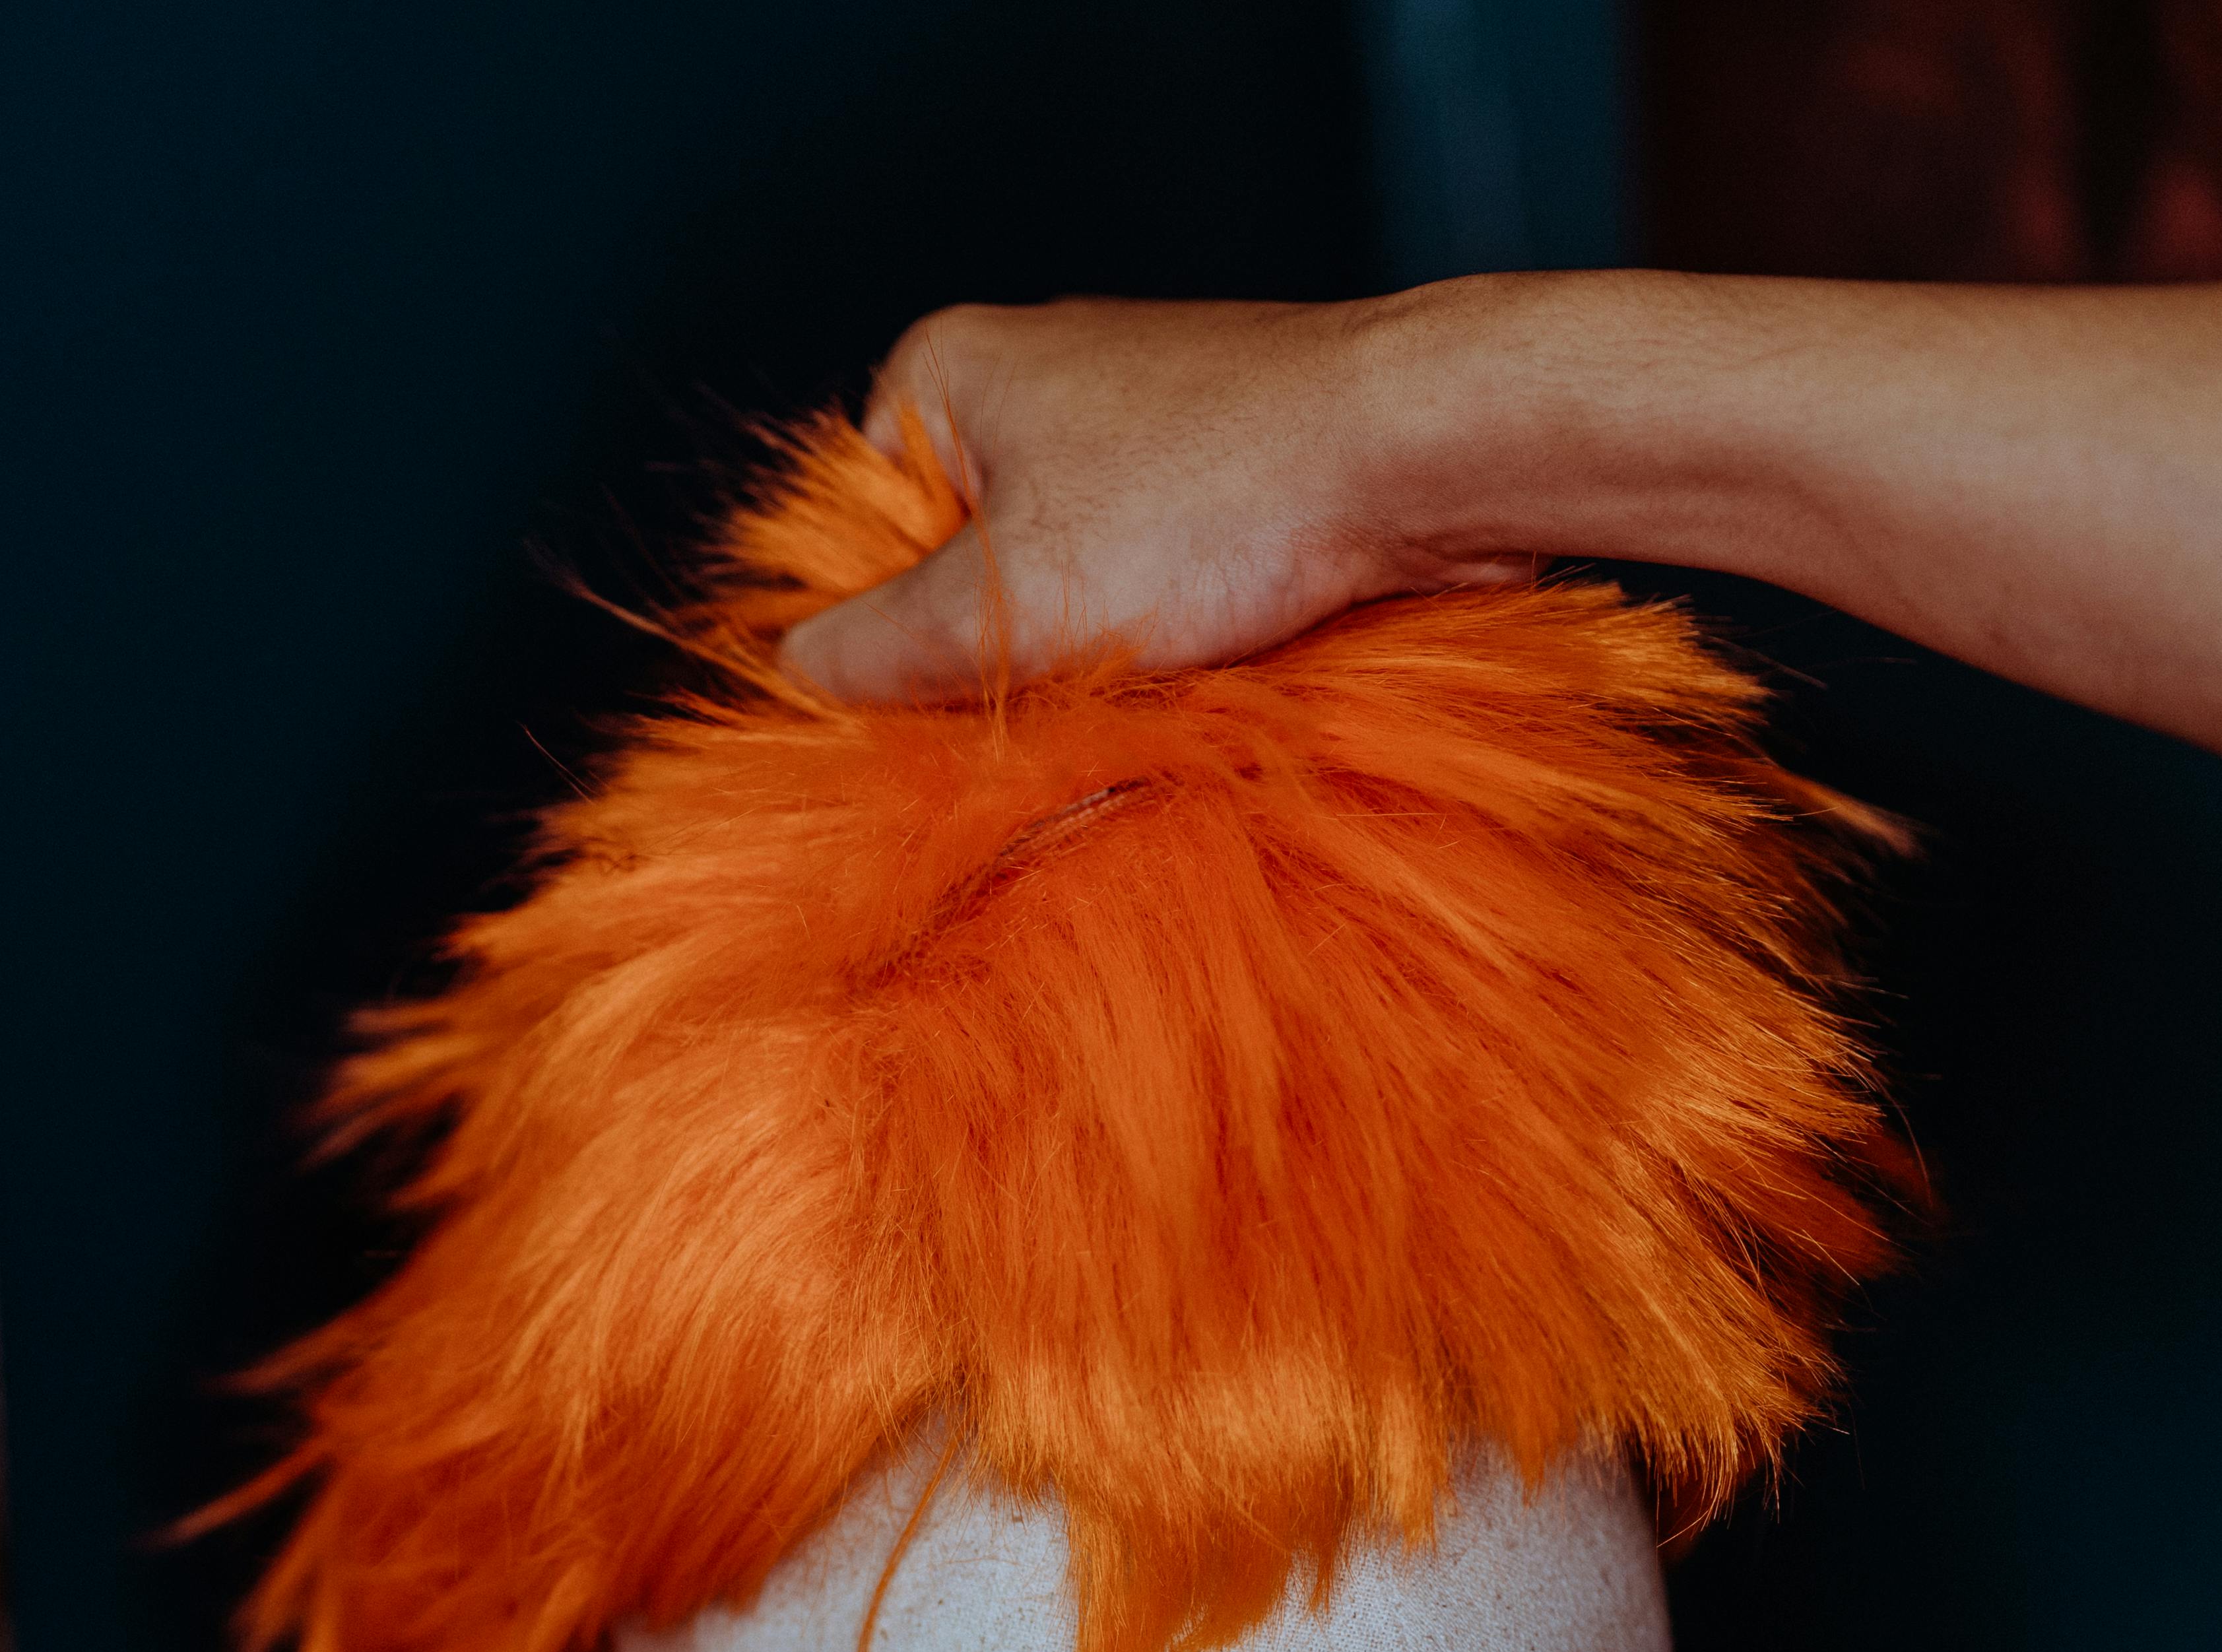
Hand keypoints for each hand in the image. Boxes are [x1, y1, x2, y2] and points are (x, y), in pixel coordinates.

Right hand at [777, 295, 1535, 703]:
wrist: (1430, 453)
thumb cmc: (1220, 497)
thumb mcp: (1005, 606)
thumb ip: (874, 649)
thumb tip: (791, 676)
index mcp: (946, 372)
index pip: (847, 530)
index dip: (876, 632)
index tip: (919, 703)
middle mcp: (1034, 377)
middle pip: (954, 563)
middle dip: (988, 652)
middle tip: (1029, 709)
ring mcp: (1135, 421)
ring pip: (1059, 582)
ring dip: (1082, 658)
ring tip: (1128, 685)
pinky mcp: (1220, 470)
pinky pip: (1149, 580)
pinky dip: (1162, 637)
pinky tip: (1197, 666)